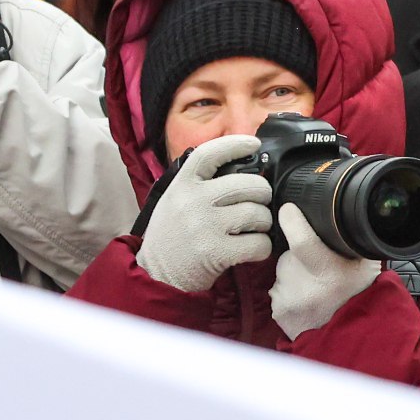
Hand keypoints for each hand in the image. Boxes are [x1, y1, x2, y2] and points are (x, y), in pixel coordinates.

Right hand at [137, 134, 275, 293]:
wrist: (155, 276)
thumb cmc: (171, 236)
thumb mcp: (175, 200)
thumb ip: (200, 184)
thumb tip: (240, 166)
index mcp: (182, 184)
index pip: (210, 153)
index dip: (236, 144)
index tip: (254, 143)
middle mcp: (194, 201)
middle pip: (248, 184)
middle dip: (262, 194)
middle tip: (259, 204)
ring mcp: (205, 226)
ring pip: (258, 213)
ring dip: (264, 223)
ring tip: (255, 229)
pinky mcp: (217, 252)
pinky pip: (258, 243)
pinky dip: (262, 247)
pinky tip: (253, 248)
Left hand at [269, 205, 382, 336]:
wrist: (351, 339)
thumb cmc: (361, 300)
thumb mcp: (367, 266)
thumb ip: (352, 241)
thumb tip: (338, 215)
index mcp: (328, 273)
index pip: (302, 239)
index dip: (292, 220)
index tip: (289, 210)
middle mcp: (305, 288)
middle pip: (291, 254)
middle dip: (301, 256)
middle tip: (321, 269)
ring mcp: (288, 301)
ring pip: (284, 272)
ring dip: (295, 275)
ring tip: (317, 288)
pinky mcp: (278, 311)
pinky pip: (279, 290)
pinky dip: (290, 291)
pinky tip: (308, 299)